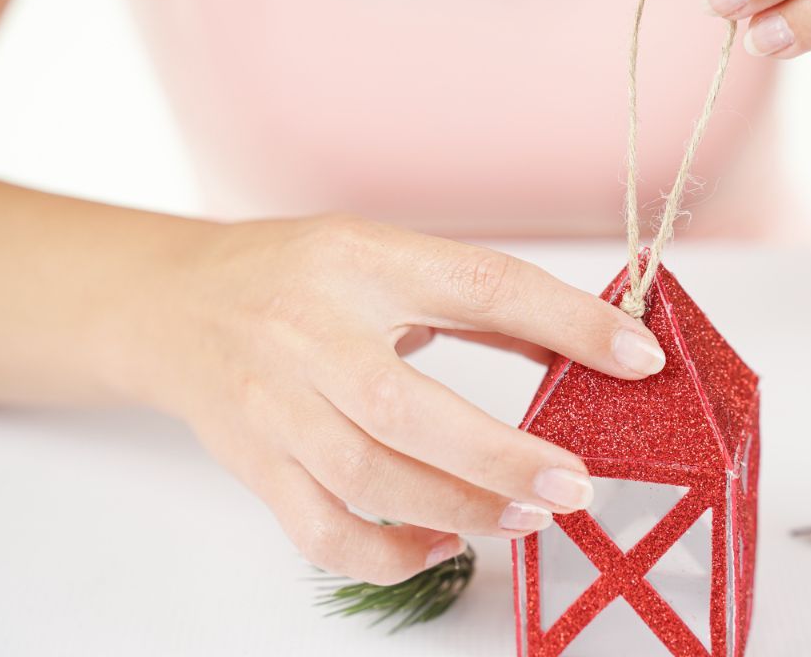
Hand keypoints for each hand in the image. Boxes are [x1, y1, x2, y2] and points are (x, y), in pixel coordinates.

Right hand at [131, 215, 665, 584]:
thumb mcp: (384, 257)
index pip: (479, 284)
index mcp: (362, 260)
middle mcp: (310, 329)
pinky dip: (388, 553)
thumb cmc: (293, 276)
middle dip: (500, 457)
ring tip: (528, 519)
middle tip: (574, 486)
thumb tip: (585, 340)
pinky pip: (320, 530)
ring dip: (457, 509)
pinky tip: (440, 545)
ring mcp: (273, 402)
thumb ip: (478, 299)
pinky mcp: (253, 461)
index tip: (638, 358)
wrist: (172, 305)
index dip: (566, 321)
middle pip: (406, 406)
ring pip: (366, 477)